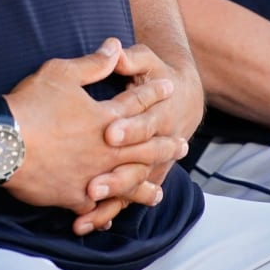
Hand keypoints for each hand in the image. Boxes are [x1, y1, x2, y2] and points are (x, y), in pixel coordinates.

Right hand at [2, 38, 178, 224]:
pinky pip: (97, 207)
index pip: (136, 102)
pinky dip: (108, 211)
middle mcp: (105, 149)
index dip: (153, 93)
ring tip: (159, 190)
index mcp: (105, 117)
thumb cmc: (31, 103)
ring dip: (145, 185)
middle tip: (182, 147)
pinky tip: (113, 216)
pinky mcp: (73, 196)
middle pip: (143, 147)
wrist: (3, 142)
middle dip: (164, 145)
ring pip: (127, 183)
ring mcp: (92, 175)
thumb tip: (115, 45)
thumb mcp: (61, 73)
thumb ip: (93, 63)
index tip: (169, 88)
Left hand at [77, 41, 201, 233]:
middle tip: (91, 186)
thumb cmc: (157, 76)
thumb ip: (130, 57)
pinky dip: (106, 213)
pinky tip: (87, 223)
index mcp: (157, 114)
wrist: (183, 99)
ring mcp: (148, 164)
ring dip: (109, 200)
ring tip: (86, 210)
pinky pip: (124, 200)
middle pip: (135, 165)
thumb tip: (114, 46)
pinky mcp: (138, 177)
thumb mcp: (146, 61)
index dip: (128, 129)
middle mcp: (155, 144)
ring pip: (130, 188)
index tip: (108, 133)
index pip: (143, 124)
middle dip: (115, 177)